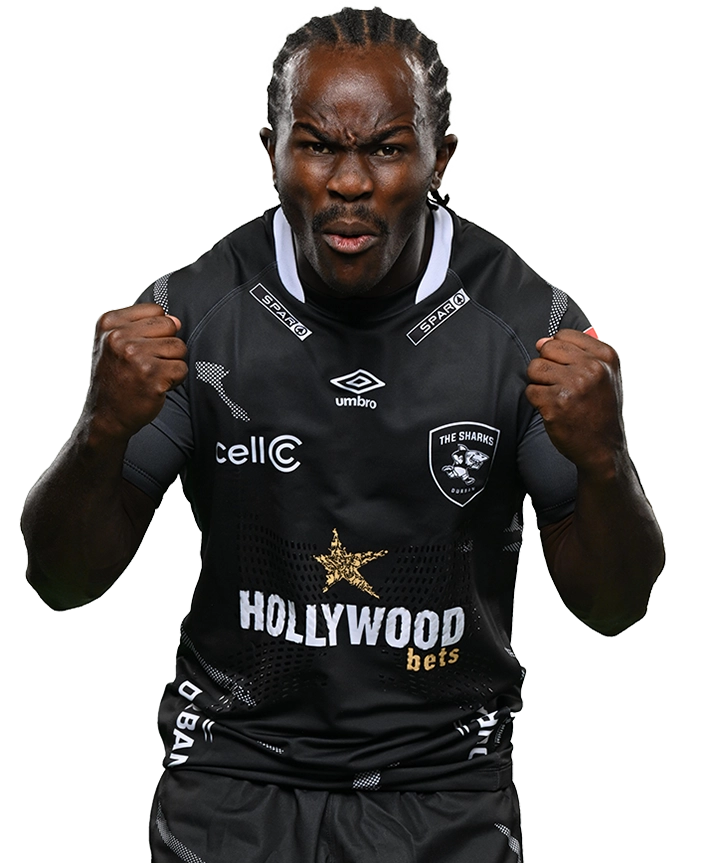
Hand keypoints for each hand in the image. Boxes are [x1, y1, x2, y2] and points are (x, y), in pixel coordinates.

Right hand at [85, 303, 187, 439]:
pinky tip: (156, 386)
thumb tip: (177, 320)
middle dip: (166, 346)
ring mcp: (135, 356)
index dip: (156, 330)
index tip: (140, 347)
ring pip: (179, 347)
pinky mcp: (151, 376)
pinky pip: (182, 368)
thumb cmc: (115, 378)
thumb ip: (143, 326)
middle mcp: (119, 337)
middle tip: (147, 364)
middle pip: (171, 326)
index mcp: (109, 323)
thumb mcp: (114, 343)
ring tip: (151, 375)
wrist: (106, 416)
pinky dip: (175, 380)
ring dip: (171, 364)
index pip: (156, 310)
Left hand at [525, 329, 625, 475]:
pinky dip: (537, 401)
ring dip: (539, 383)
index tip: (565, 367)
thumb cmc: (600, 410)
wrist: (603, 447)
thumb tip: (541, 341)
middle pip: (546, 349)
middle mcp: (592, 368)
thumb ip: (577, 353)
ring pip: (534, 368)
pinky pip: (530, 391)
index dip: (557, 350)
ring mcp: (574, 386)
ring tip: (556, 396)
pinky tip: (553, 409)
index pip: (564, 335)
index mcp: (605, 357)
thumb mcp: (605, 375)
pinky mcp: (556, 404)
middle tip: (559, 385)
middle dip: (546, 365)